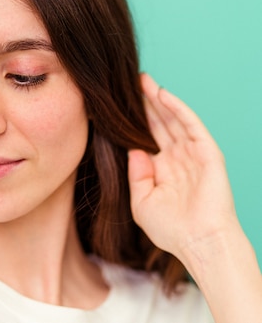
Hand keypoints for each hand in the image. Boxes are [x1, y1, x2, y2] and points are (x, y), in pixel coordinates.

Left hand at [127, 73, 238, 258]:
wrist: (199, 243)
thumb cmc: (171, 229)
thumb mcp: (142, 203)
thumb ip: (136, 175)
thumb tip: (134, 150)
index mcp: (162, 169)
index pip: (146, 137)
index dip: (133, 121)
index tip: (115, 105)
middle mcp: (177, 158)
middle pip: (158, 123)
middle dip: (143, 103)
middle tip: (127, 82)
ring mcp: (193, 154)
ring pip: (172, 119)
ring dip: (158, 99)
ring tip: (141, 80)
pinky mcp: (208, 153)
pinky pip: (190, 125)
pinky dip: (177, 108)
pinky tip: (162, 94)